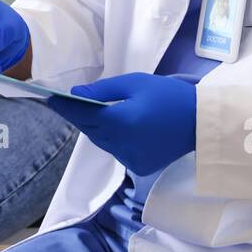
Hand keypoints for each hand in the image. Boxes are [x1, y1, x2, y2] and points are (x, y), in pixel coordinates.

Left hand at [46, 73, 196, 174]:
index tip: (50, 98)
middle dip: (81, 115)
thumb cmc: (169, 96)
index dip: (64, 106)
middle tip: (75, 102)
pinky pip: (117, 151)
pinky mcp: (138, 167)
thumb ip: (103, 91)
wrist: (201, 123)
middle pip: (90, 129)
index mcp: (119, 122)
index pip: (81, 114)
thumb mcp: (136, 83)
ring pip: (102, 142)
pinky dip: (115, 140)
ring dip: (98, 128)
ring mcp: (129, 159)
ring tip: (102, 113)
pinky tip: (126, 128)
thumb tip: (76, 93)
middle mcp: (120, 145)